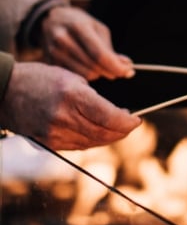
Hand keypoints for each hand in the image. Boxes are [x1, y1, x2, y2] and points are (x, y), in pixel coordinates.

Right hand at [0, 62, 140, 150]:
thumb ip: (93, 98)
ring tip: (118, 127)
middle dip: (122, 131)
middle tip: (131, 124)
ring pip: (93, 142)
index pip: (109, 117)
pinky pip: (78, 146)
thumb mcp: (71, 78)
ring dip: (109, 137)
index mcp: (72, 96)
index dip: (127, 122)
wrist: (5, 92)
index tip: (136, 119)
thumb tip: (117, 114)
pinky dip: (92, 140)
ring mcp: (54, 133)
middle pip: (103, 133)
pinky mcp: (48, 143)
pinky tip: (98, 132)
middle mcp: (63, 117)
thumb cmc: (39, 78)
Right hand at [39, 6, 133, 80]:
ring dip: (99, 74)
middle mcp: (63, 40)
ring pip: (84, 75)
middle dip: (110, 71)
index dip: (116, 67)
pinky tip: (88, 67)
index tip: (128, 72)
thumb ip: (110, 49)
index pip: (100, 55)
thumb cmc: (80, 23)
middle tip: (120, 71)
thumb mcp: (98, 28)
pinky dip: (86, 76)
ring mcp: (54, 52)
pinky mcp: (49, 62)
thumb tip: (126, 67)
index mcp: (78, 27)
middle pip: (93, 67)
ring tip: (102, 67)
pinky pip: (74, 76)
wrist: (51, 19)